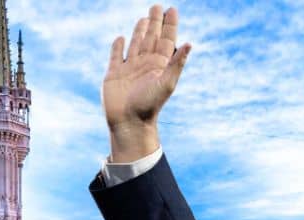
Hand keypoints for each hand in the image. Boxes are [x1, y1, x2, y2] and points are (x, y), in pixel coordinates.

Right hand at [103, 5, 190, 162]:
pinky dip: (118, 47)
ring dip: (139, 31)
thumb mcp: (166, 83)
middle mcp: (145, 64)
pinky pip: (116, 57)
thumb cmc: (149, 106)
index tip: (172, 10)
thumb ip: (176, 63)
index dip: (169, 25)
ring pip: (135, 44)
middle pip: (151, 38)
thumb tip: (189, 43)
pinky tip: (121, 39)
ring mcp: (129, 69)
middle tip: (157, 6)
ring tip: (143, 19)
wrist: (129, 123)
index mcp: (159, 64)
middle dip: (154, 22)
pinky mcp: (114, 75)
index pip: (166, 39)